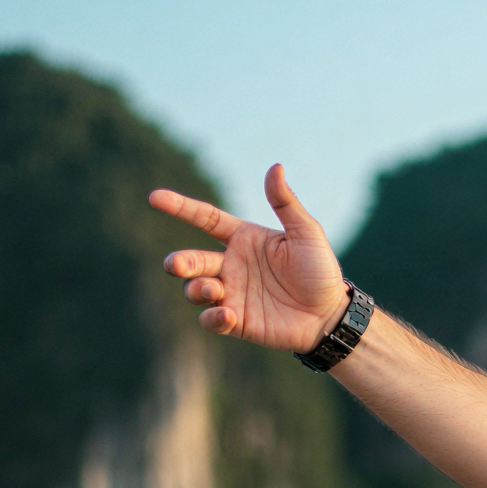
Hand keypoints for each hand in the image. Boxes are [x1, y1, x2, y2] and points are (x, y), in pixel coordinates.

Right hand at [150, 165, 347, 351]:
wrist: (331, 314)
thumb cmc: (320, 270)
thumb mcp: (306, 233)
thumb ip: (286, 203)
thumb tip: (275, 167)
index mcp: (243, 239)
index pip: (205, 219)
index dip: (180, 207)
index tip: (154, 197)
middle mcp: (231, 265)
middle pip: (192, 259)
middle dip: (179, 262)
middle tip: (176, 265)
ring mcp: (232, 293)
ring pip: (194, 289)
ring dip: (196, 289)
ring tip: (213, 290)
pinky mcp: (236, 321)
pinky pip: (210, 319)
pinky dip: (212, 317)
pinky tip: (227, 315)